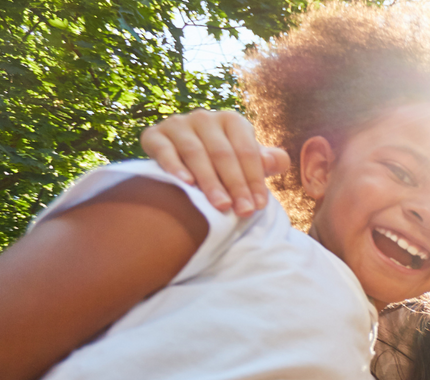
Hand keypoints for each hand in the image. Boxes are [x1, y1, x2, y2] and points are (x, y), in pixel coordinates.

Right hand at [140, 109, 288, 216]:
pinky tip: (186, 183)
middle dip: (235, 185)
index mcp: (231, 120)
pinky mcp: (154, 134)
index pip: (246, 150)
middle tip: (243, 211)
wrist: (182, 157)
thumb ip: (268, 161)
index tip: (259, 206)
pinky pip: (165, 150)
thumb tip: (274, 160)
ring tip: (221, 205)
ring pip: (196, 153)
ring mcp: (178, 124)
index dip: (254, 179)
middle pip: (223, 154)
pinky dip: (175, 166)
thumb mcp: (248, 161)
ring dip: (210, 181)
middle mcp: (205, 117)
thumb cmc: (225, 163)